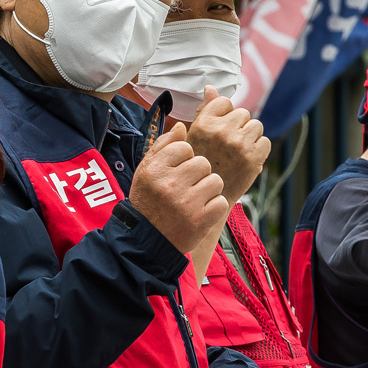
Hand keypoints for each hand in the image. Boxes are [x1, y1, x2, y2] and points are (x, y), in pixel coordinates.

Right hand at [128, 121, 228, 253]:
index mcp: (155, 169)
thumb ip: (163, 147)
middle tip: (187, 188)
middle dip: (199, 174)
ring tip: (194, 200)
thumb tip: (182, 127)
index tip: (176, 173)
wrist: (149, 240)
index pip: (184, 147)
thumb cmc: (149, 201)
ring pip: (215, 181)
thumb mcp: (146, 171)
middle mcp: (170, 184)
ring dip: (208, 190)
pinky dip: (214, 207)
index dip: (183, 160)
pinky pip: (221, 201)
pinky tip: (200, 212)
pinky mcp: (201, 220)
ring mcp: (186, 203)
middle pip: (203, 163)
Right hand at [188, 90, 270, 202]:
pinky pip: (265, 142)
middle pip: (243, 113)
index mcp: (203, 124)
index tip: (220, 131)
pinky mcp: (253, 158)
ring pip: (256, 126)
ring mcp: (238, 144)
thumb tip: (211, 87)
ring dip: (251, 137)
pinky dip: (259, 151)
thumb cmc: (200, 165)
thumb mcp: (193, 136)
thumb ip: (203, 110)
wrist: (208, 199)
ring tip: (238, 152)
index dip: (225, 115)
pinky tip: (247, 160)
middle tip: (229, 146)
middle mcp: (220, 131)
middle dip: (239, 127)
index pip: (224, 102)